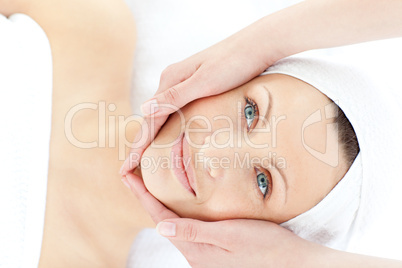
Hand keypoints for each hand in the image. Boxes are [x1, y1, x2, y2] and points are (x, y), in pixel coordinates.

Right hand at [119, 18, 283, 174]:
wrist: (257, 45)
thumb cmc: (234, 63)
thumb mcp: (204, 82)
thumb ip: (174, 97)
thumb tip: (143, 109)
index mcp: (170, 80)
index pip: (149, 120)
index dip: (138, 145)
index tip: (126, 167)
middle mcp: (172, 80)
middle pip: (152, 117)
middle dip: (140, 143)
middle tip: (130, 167)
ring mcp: (183, 82)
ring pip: (162, 113)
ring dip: (152, 135)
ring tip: (144, 157)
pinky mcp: (195, 83)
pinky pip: (174, 109)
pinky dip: (167, 125)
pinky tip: (169, 134)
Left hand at [122, 173, 317, 267]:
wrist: (290, 262)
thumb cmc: (264, 248)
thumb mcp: (229, 236)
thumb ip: (194, 232)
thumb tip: (158, 228)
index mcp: (194, 247)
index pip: (159, 217)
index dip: (142, 195)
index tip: (127, 175)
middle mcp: (194, 251)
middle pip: (162, 220)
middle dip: (146, 197)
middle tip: (134, 174)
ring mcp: (203, 251)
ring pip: (173, 223)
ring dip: (160, 203)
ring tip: (150, 184)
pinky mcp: (214, 247)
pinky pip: (186, 226)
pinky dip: (176, 210)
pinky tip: (180, 203)